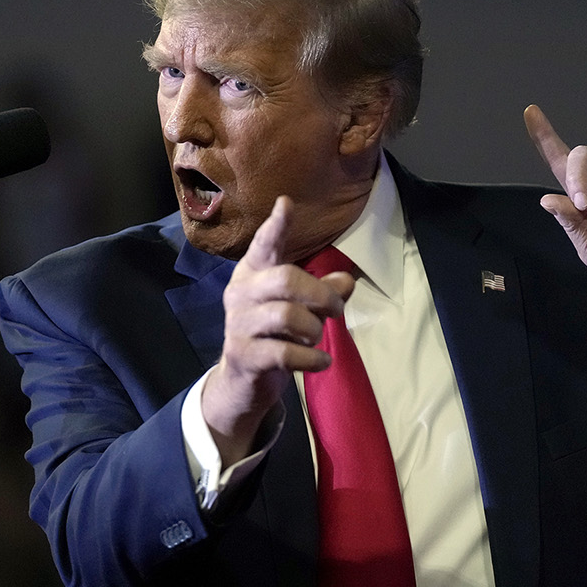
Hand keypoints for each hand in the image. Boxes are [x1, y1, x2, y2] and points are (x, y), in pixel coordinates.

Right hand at [200, 196, 354, 460]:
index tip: (286, 203)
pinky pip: (285, 352)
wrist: (241, 383)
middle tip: (336, 309)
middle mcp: (240, 293)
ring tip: (318, 338)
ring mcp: (238, 325)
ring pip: (286, 316)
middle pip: (284, 278)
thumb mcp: (299, 310)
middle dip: (320, 293)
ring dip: (314, 328)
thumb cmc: (273, 334)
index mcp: (253, 273)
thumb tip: (347, 279)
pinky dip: (311, 358)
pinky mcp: (243, 356)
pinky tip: (322, 361)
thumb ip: (322, 292)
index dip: (277, 225)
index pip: (264, 244)